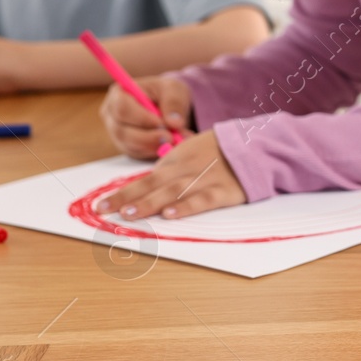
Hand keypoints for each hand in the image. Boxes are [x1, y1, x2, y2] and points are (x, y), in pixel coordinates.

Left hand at [95, 130, 246, 219]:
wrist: (257, 146)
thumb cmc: (222, 151)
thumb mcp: (192, 152)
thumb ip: (171, 168)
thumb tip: (145, 186)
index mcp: (177, 159)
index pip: (145, 178)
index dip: (122, 191)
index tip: (102, 205)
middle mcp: (187, 169)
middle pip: (153, 184)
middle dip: (128, 198)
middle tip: (105, 211)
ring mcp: (205, 179)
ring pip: (172, 192)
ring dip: (150, 202)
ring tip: (130, 213)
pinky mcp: (223, 191)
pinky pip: (202, 200)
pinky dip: (186, 207)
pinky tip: (171, 215)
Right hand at [100, 76, 192, 159]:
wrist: (168, 106)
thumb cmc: (167, 93)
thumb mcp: (174, 89)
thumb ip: (174, 103)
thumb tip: (174, 123)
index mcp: (119, 94)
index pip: (122, 107)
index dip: (141, 118)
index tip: (162, 123)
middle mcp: (112, 114)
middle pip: (122, 130)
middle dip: (147, 136)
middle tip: (170, 138)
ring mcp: (117, 132)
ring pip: (129, 145)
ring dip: (152, 146)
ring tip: (175, 141)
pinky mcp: (126, 146)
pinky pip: (136, 153)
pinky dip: (154, 152)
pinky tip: (169, 146)